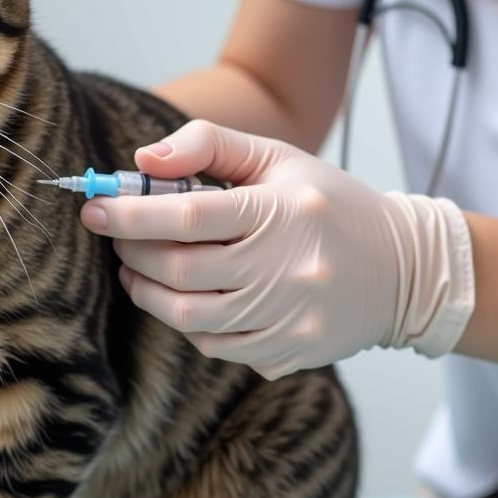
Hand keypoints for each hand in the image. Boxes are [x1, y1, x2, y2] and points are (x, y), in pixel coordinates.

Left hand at [79, 120, 473, 379]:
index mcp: (283, 211)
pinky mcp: (289, 352)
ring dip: (145, 291)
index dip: (129, 214)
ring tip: (134, 270)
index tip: (94, 208)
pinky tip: (184, 297)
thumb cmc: (330, 204)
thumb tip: (145, 160)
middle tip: (115, 237)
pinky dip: (185, 322)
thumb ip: (210, 145)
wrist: (404, 270)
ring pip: (187, 316)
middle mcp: (287, 268)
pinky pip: (213, 345)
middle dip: (130, 252)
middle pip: (179, 269)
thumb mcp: (278, 158)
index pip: (187, 213)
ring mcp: (289, 318)